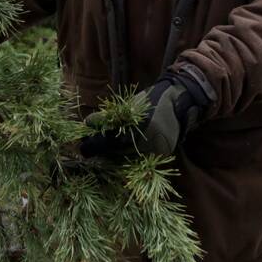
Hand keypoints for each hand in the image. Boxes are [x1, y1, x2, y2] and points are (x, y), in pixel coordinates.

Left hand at [80, 72, 211, 158]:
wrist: (179, 102)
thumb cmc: (149, 102)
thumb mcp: (128, 106)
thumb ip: (108, 116)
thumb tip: (87, 123)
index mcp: (137, 129)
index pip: (109, 143)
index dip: (94, 146)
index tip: (82, 147)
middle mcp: (147, 143)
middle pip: (116, 154)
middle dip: (102, 151)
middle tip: (88, 148)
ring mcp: (155, 151)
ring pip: (127, 160)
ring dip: (113, 156)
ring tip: (104, 149)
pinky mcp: (162, 155)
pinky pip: (140, 160)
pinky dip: (128, 157)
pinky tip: (121, 151)